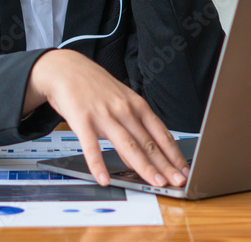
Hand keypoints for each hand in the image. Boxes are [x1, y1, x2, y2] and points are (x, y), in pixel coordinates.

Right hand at [24, 49, 188, 187]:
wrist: (66, 68)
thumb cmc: (95, 86)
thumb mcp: (121, 100)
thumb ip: (133, 126)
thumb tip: (144, 155)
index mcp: (137, 105)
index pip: (161, 133)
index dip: (174, 154)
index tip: (184, 170)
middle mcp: (124, 110)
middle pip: (148, 142)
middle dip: (165, 165)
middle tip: (177, 182)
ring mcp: (104, 114)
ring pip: (128, 144)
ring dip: (143, 166)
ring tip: (154, 182)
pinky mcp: (82, 119)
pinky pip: (91, 145)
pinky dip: (98, 164)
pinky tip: (103, 178)